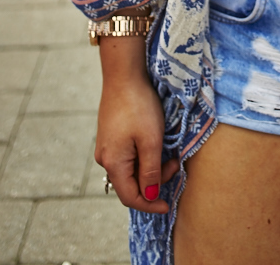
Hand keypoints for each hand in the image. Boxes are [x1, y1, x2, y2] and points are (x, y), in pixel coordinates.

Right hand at [95, 66, 179, 212]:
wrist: (124, 75)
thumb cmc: (139, 106)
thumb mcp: (151, 140)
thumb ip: (150, 171)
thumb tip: (149, 195)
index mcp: (113, 163)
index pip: (130, 197)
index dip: (150, 204)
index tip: (169, 205)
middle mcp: (105, 158)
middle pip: (130, 184)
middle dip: (154, 181)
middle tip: (175, 164)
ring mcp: (107, 146)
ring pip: (130, 169)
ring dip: (150, 168)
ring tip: (168, 153)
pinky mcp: (111, 135)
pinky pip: (127, 156)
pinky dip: (143, 157)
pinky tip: (155, 145)